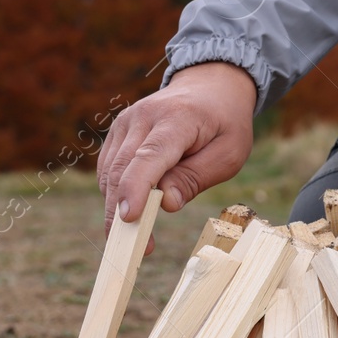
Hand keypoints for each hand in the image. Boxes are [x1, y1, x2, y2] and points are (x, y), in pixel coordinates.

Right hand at [97, 61, 256, 254]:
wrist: (209, 88)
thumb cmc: (224, 124)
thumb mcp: (228, 153)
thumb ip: (196, 177)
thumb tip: (167, 204)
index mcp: (177, 119)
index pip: (150, 156)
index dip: (137, 188)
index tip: (129, 219)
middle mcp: (143, 117)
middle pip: (122, 169)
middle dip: (123, 213)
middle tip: (139, 250)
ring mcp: (125, 122)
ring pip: (110, 173)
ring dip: (118, 208)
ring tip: (141, 238)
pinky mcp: (117, 132)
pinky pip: (109, 169)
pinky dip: (117, 193)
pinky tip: (136, 210)